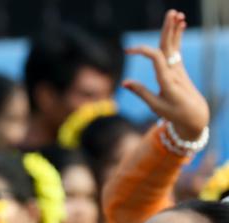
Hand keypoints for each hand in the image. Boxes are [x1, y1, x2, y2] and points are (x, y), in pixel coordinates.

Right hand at [123, 9, 208, 141]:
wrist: (194, 114)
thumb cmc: (173, 112)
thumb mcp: (155, 106)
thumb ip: (140, 92)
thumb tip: (124, 82)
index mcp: (167, 81)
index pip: (157, 59)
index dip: (143, 51)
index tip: (128, 50)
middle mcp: (175, 71)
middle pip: (170, 46)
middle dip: (169, 30)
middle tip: (170, 13)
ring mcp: (179, 68)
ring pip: (174, 45)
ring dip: (174, 29)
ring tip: (176, 14)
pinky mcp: (179, 68)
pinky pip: (176, 48)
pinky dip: (177, 36)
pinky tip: (179, 25)